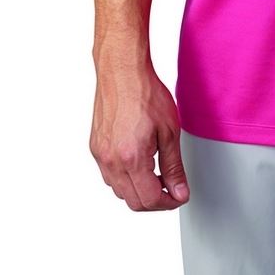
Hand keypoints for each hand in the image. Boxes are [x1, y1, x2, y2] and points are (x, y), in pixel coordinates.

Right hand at [89, 62, 189, 209]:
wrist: (122, 72)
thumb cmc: (145, 94)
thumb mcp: (170, 131)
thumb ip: (174, 166)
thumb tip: (179, 191)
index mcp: (131, 159)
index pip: (148, 200)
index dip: (168, 202)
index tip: (179, 195)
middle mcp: (111, 161)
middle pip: (132, 201)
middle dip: (154, 200)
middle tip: (171, 187)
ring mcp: (100, 155)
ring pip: (119, 191)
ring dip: (139, 189)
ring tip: (157, 173)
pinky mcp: (95, 147)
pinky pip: (109, 175)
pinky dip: (125, 177)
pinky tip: (140, 162)